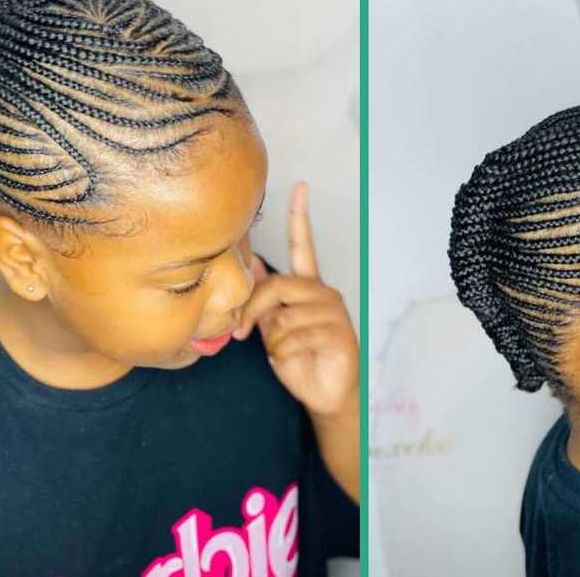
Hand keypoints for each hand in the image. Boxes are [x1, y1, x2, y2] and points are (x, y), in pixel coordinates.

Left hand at [233, 182, 358, 419]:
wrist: (326, 394)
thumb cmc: (301, 358)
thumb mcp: (275, 326)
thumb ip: (264, 296)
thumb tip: (250, 259)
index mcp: (308, 286)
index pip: (305, 244)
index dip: (300, 215)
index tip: (299, 186)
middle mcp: (323, 293)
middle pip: (276, 285)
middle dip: (252, 311)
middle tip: (240, 333)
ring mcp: (334, 312)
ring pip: (282, 316)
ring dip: (271, 341)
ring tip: (281, 352)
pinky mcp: (339, 333)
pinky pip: (295, 337)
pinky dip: (284, 353)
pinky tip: (295, 359)